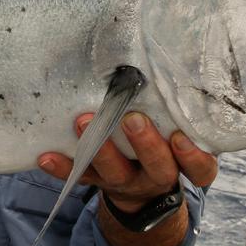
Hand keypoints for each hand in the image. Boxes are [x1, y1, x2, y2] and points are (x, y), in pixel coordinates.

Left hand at [37, 112, 217, 211]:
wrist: (142, 189)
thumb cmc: (166, 142)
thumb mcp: (181, 128)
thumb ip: (182, 108)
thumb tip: (180, 56)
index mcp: (183, 164)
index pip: (200, 169)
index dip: (192, 158)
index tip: (181, 138)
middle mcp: (157, 175)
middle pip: (157, 167)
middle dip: (145, 145)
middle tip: (132, 119)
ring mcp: (126, 181)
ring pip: (115, 172)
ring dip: (99, 149)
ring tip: (84, 121)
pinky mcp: (99, 182)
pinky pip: (80, 177)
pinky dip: (63, 167)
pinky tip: (45, 155)